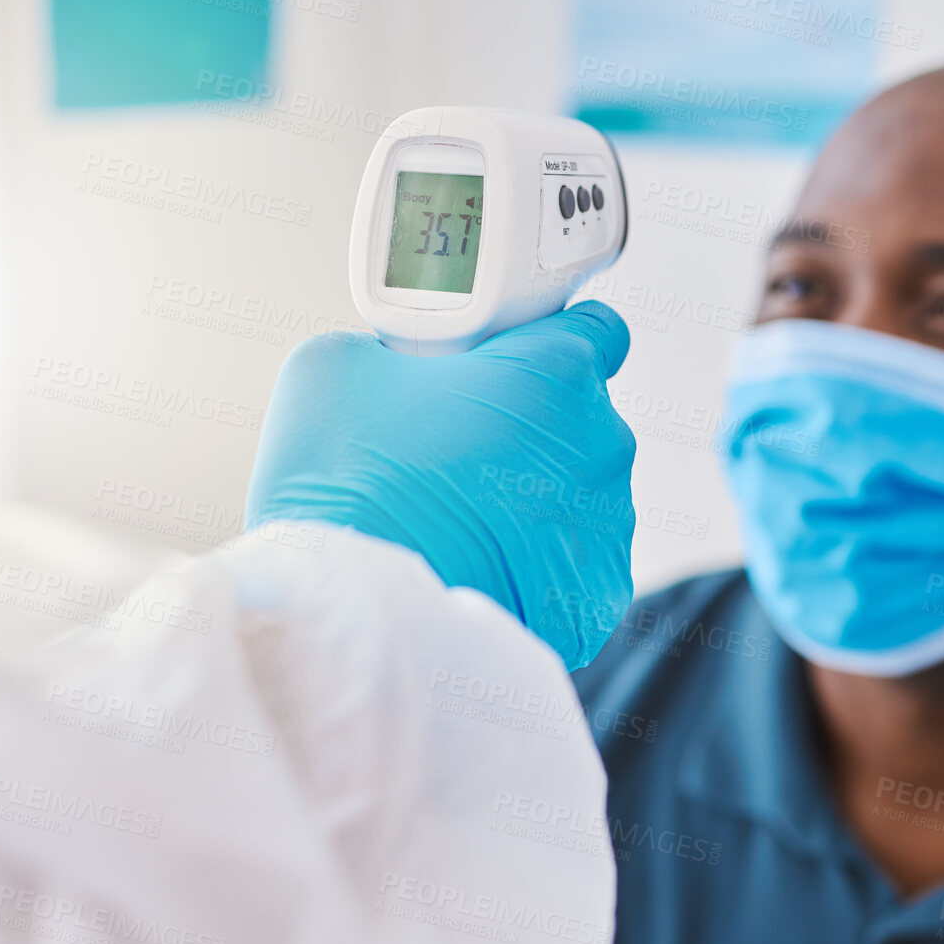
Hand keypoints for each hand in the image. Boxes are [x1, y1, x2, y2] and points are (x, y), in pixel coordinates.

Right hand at [246, 302, 636, 669]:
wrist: (353, 612)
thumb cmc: (346, 486)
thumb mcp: (338, 365)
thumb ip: (396, 349)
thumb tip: (395, 367)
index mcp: (558, 371)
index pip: (595, 331)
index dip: (544, 344)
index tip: (507, 364)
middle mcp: (602, 445)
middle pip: (577, 420)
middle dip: (523, 428)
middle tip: (449, 449)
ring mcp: (605, 528)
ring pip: (575, 496)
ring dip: (528, 500)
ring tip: (452, 519)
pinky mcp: (593, 598)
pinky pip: (570, 566)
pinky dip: (533, 566)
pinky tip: (473, 566)